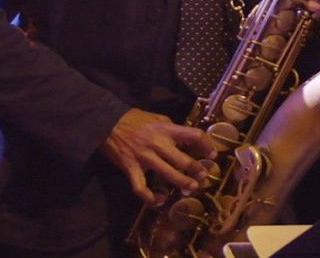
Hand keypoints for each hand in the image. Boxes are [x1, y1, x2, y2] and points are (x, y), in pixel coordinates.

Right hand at [100, 108, 216, 205]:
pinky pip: (141, 188)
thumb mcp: (157, 117)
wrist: (107, 123)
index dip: (206, 145)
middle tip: (204, 176)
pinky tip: (159, 201)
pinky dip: (150, 198)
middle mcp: (158, 144)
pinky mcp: (131, 168)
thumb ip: (171, 128)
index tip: (212, 153)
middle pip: (183, 160)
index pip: (193, 135)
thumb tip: (187, 139)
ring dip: (182, 183)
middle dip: (197, 170)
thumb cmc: (134, 120)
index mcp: (166, 129)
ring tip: (191, 187)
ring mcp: (144, 158)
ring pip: (168, 175)